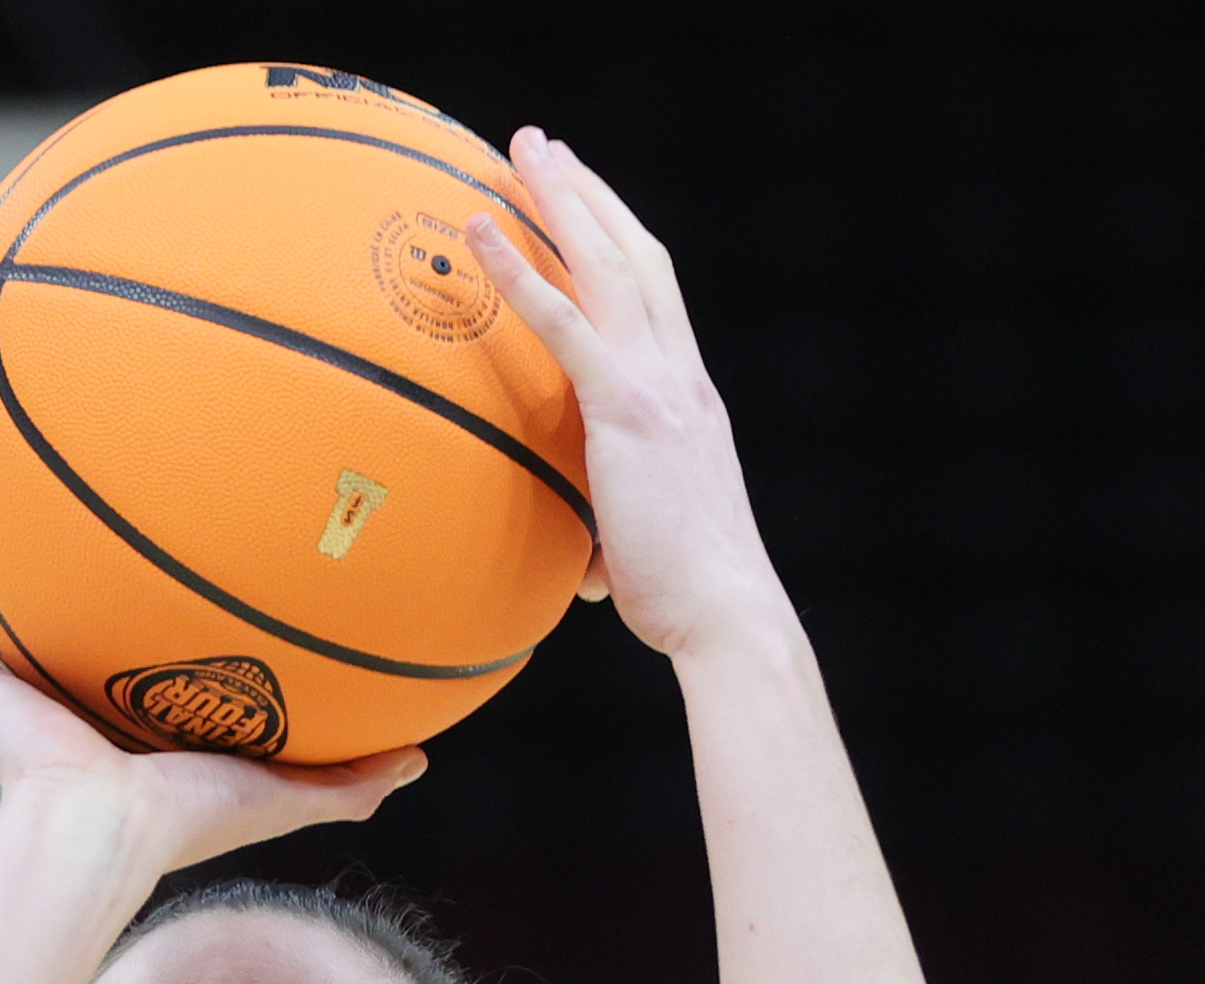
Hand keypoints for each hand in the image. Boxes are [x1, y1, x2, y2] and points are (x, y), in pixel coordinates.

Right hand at [0, 533, 423, 874]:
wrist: (103, 832)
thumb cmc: (187, 820)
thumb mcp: (282, 792)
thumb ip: (348, 781)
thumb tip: (420, 760)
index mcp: (134, 735)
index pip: (140, 681)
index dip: (151, 639)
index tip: (170, 589)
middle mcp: (72, 714)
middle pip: (66, 645)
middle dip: (69, 601)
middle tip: (82, 539)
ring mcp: (20, 702)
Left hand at [467, 131, 791, 662]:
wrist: (725, 614)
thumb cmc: (687, 600)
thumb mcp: (646, 548)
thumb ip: (612, 534)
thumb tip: (582, 569)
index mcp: (689, 399)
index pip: (655, 298)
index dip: (620, 242)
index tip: (587, 202)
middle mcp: (681, 376)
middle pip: (635, 256)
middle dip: (589, 194)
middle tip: (544, 147)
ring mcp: (659, 386)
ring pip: (608, 265)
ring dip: (562, 199)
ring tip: (520, 151)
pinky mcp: (627, 412)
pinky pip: (563, 324)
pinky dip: (520, 272)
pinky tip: (479, 231)